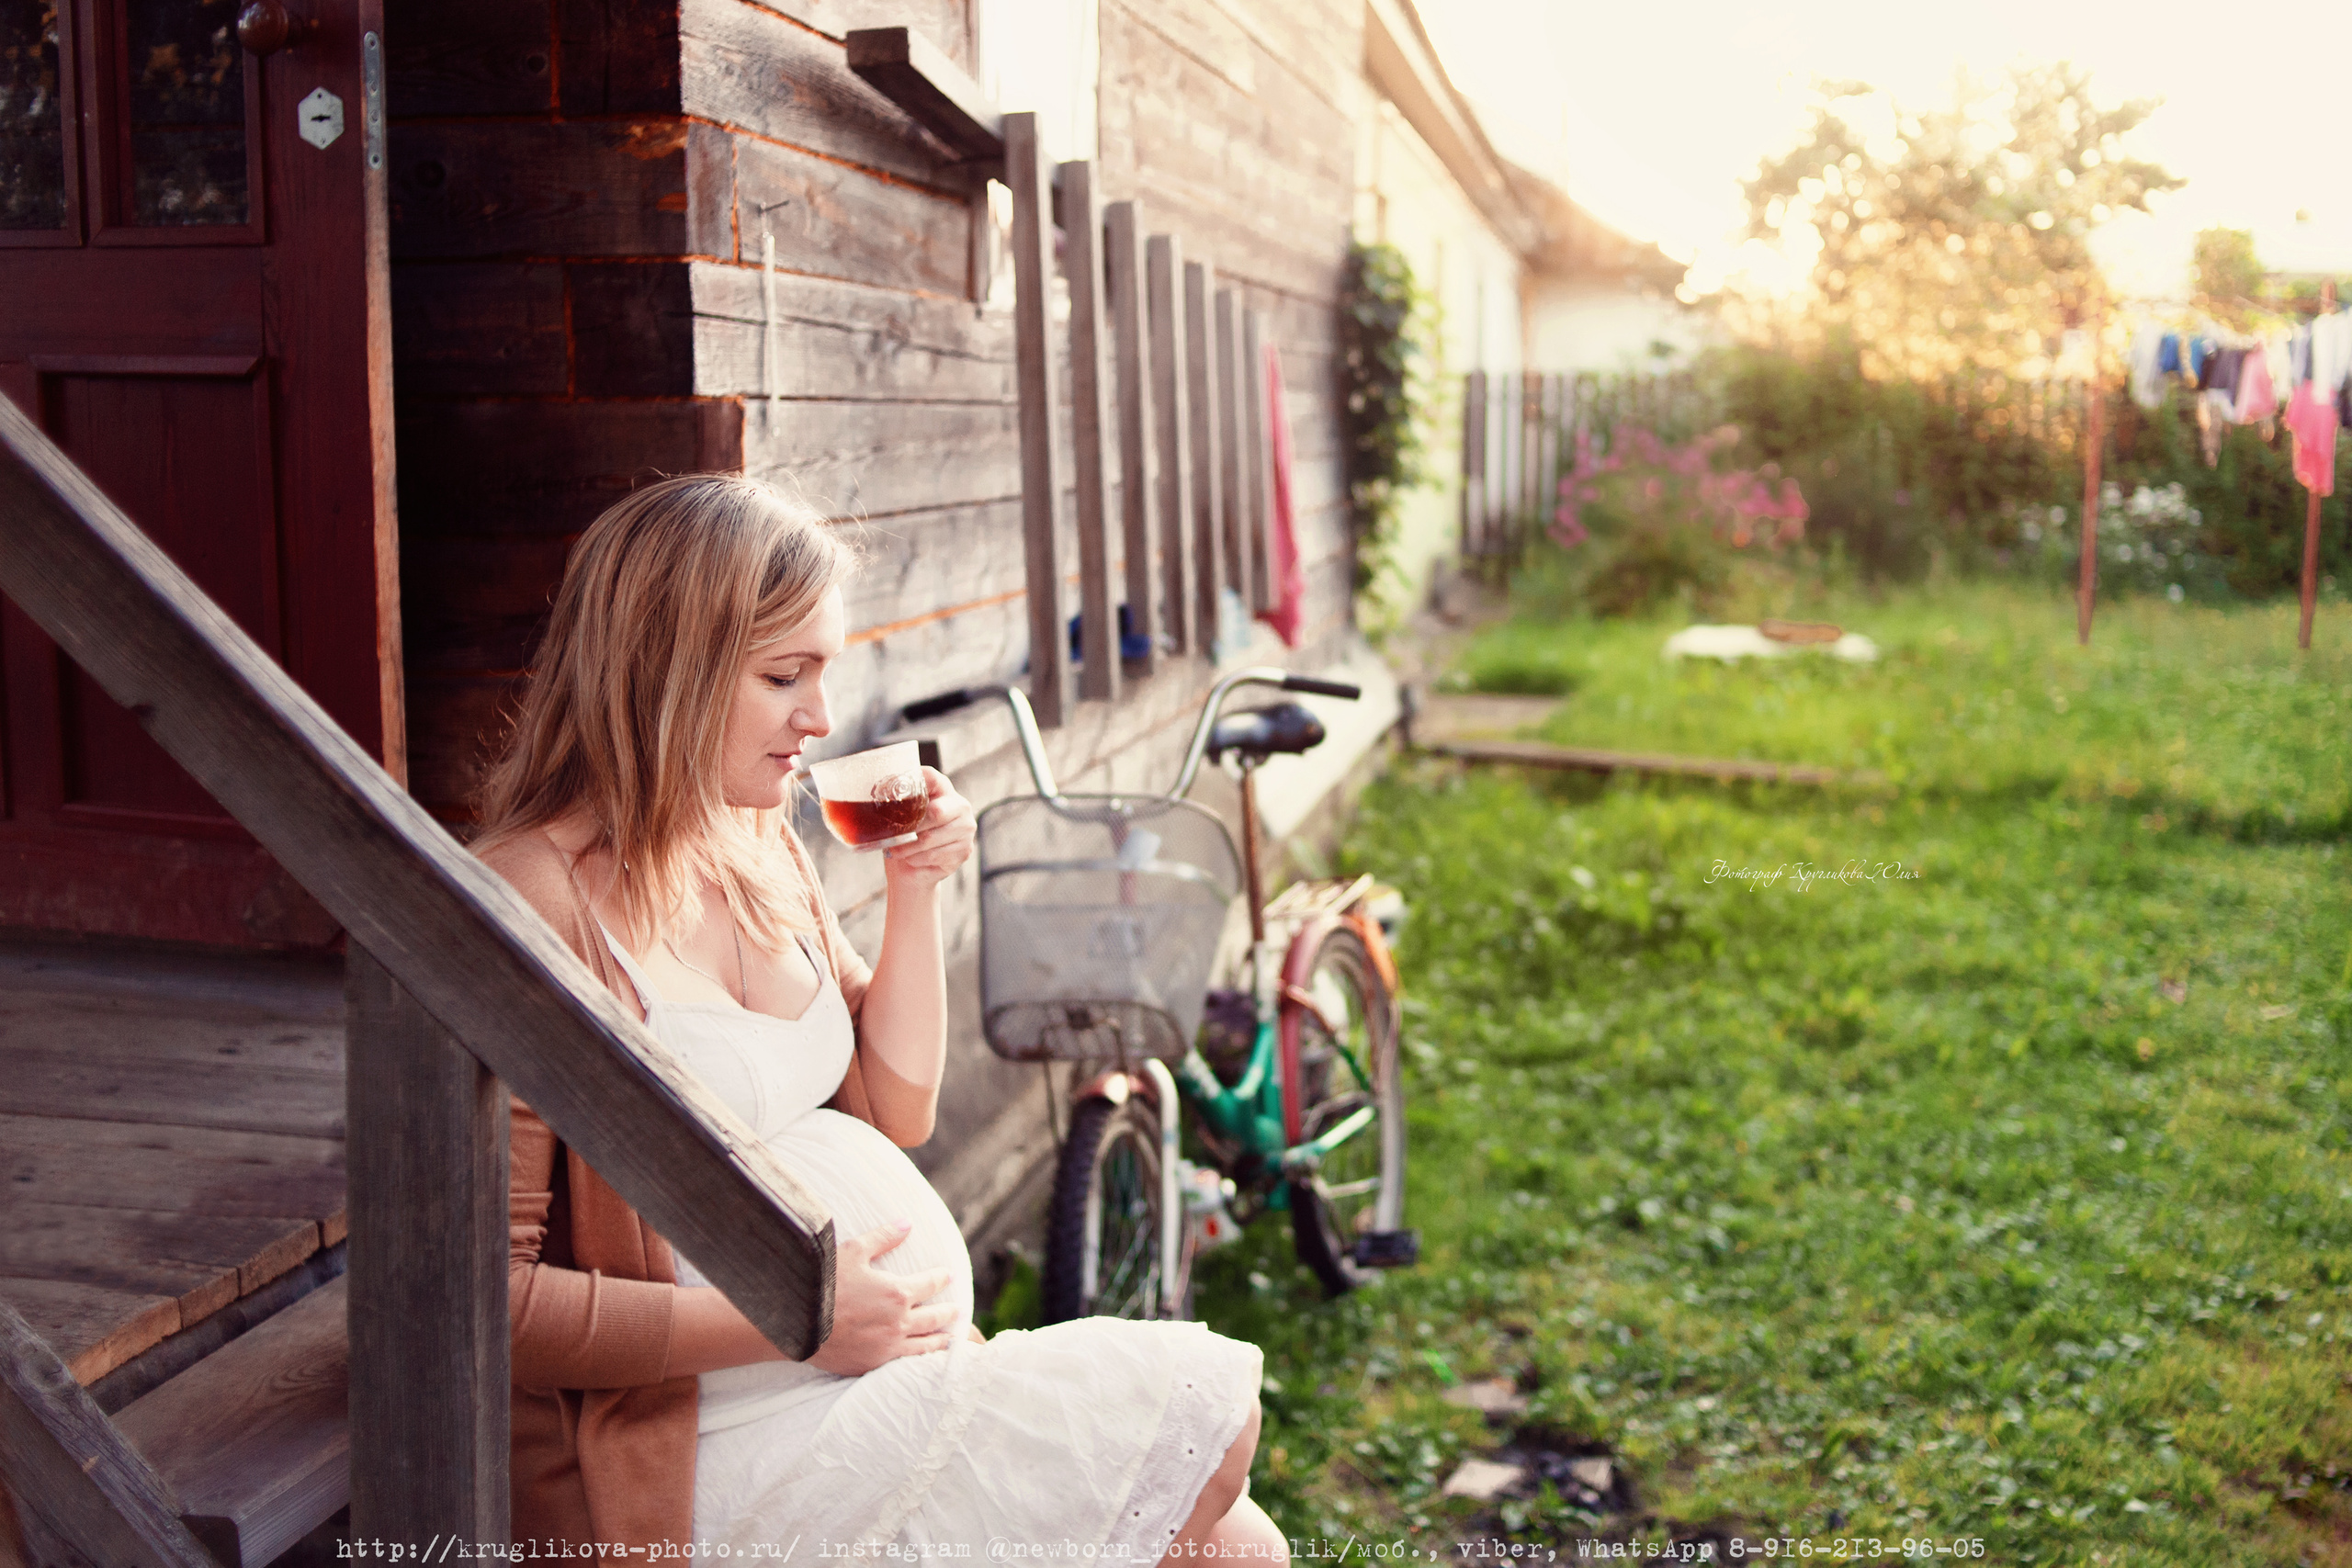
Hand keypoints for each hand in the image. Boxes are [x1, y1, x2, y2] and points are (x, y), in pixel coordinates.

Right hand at [806, 1219, 957, 1375]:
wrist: (797, 1325)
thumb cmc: (823, 1284)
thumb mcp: (853, 1252)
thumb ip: (883, 1238)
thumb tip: (907, 1223)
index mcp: (897, 1293)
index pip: (930, 1284)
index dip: (941, 1278)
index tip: (949, 1275)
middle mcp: (898, 1323)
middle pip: (934, 1318)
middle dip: (948, 1312)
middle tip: (958, 1311)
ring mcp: (887, 1348)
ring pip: (925, 1346)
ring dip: (941, 1341)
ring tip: (951, 1339)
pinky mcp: (873, 1366)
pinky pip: (904, 1364)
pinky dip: (919, 1360)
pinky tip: (922, 1359)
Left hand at [882, 766, 975, 889]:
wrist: (914, 870)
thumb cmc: (906, 837)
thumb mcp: (900, 816)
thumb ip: (895, 802)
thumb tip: (877, 791)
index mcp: (943, 789)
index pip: (930, 777)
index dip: (915, 780)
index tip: (892, 790)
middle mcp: (960, 806)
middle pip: (935, 811)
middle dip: (910, 826)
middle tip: (892, 835)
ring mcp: (965, 829)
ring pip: (930, 838)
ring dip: (908, 847)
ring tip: (897, 851)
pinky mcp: (964, 850)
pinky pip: (933, 855)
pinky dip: (916, 859)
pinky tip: (911, 859)